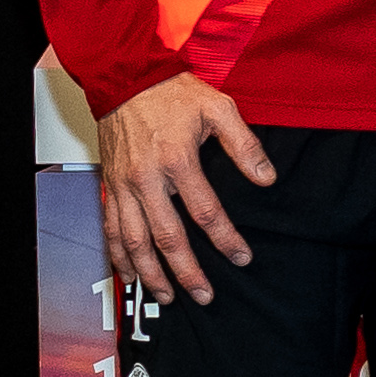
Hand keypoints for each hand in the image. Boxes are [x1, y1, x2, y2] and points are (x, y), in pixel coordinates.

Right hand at [96, 74, 270, 301]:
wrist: (125, 80)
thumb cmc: (173, 93)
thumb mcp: (219, 109)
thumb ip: (244, 145)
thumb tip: (267, 178)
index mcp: (177, 161)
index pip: (206, 211)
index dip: (226, 239)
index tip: (242, 258)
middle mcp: (146, 179)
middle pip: (167, 236)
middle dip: (186, 270)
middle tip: (204, 295)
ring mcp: (123, 186)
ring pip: (133, 240)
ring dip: (150, 272)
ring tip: (167, 296)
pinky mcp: (109, 186)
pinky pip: (110, 228)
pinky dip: (117, 255)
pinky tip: (129, 275)